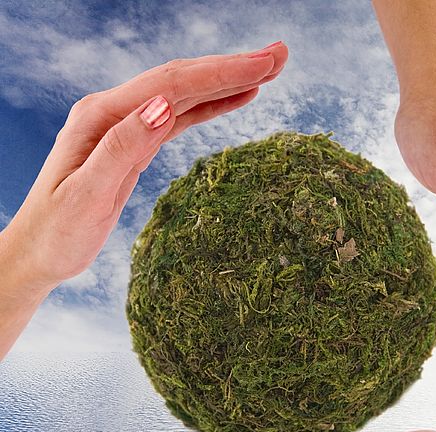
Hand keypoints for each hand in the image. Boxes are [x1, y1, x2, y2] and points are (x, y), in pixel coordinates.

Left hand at [0, 42, 287, 358]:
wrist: (39, 251)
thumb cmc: (57, 231)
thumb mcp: (87, 195)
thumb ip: (122, 148)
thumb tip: (163, 107)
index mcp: (103, 116)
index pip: (171, 85)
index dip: (221, 73)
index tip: (263, 66)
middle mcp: (115, 112)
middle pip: (182, 80)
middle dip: (233, 66)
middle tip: (279, 58)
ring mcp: (126, 126)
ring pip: (185, 95)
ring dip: (227, 81)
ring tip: (268, 72)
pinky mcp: (135, 143)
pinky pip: (180, 117)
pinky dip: (211, 106)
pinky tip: (235, 99)